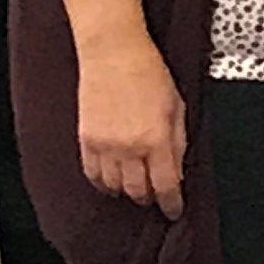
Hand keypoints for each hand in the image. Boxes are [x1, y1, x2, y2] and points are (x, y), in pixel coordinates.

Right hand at [77, 28, 186, 219]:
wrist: (113, 53)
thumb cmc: (149, 72)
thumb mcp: (177, 106)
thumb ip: (178, 141)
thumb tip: (177, 168)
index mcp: (156, 139)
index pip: (165, 185)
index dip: (171, 203)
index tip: (174, 210)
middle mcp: (129, 147)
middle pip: (138, 191)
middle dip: (149, 198)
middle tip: (155, 197)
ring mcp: (104, 145)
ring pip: (114, 187)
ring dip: (126, 192)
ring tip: (134, 187)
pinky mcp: (85, 140)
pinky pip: (92, 174)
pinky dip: (103, 183)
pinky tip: (110, 181)